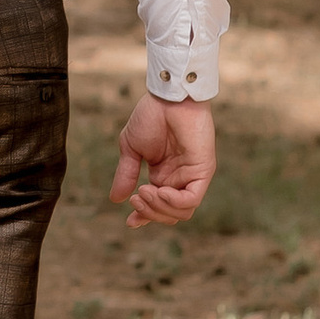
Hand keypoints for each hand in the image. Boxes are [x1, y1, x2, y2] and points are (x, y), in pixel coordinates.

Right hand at [110, 95, 216, 228]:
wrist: (167, 97)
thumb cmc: (152, 116)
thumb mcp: (131, 149)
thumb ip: (126, 175)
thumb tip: (116, 199)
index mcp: (163, 175)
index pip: (158, 207)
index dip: (144, 217)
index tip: (129, 222)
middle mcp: (179, 179)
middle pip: (170, 215)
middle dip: (149, 212)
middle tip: (135, 198)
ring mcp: (192, 176)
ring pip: (181, 212)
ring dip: (159, 207)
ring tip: (144, 191)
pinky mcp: (203, 171)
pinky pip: (191, 199)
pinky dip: (173, 201)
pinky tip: (158, 190)